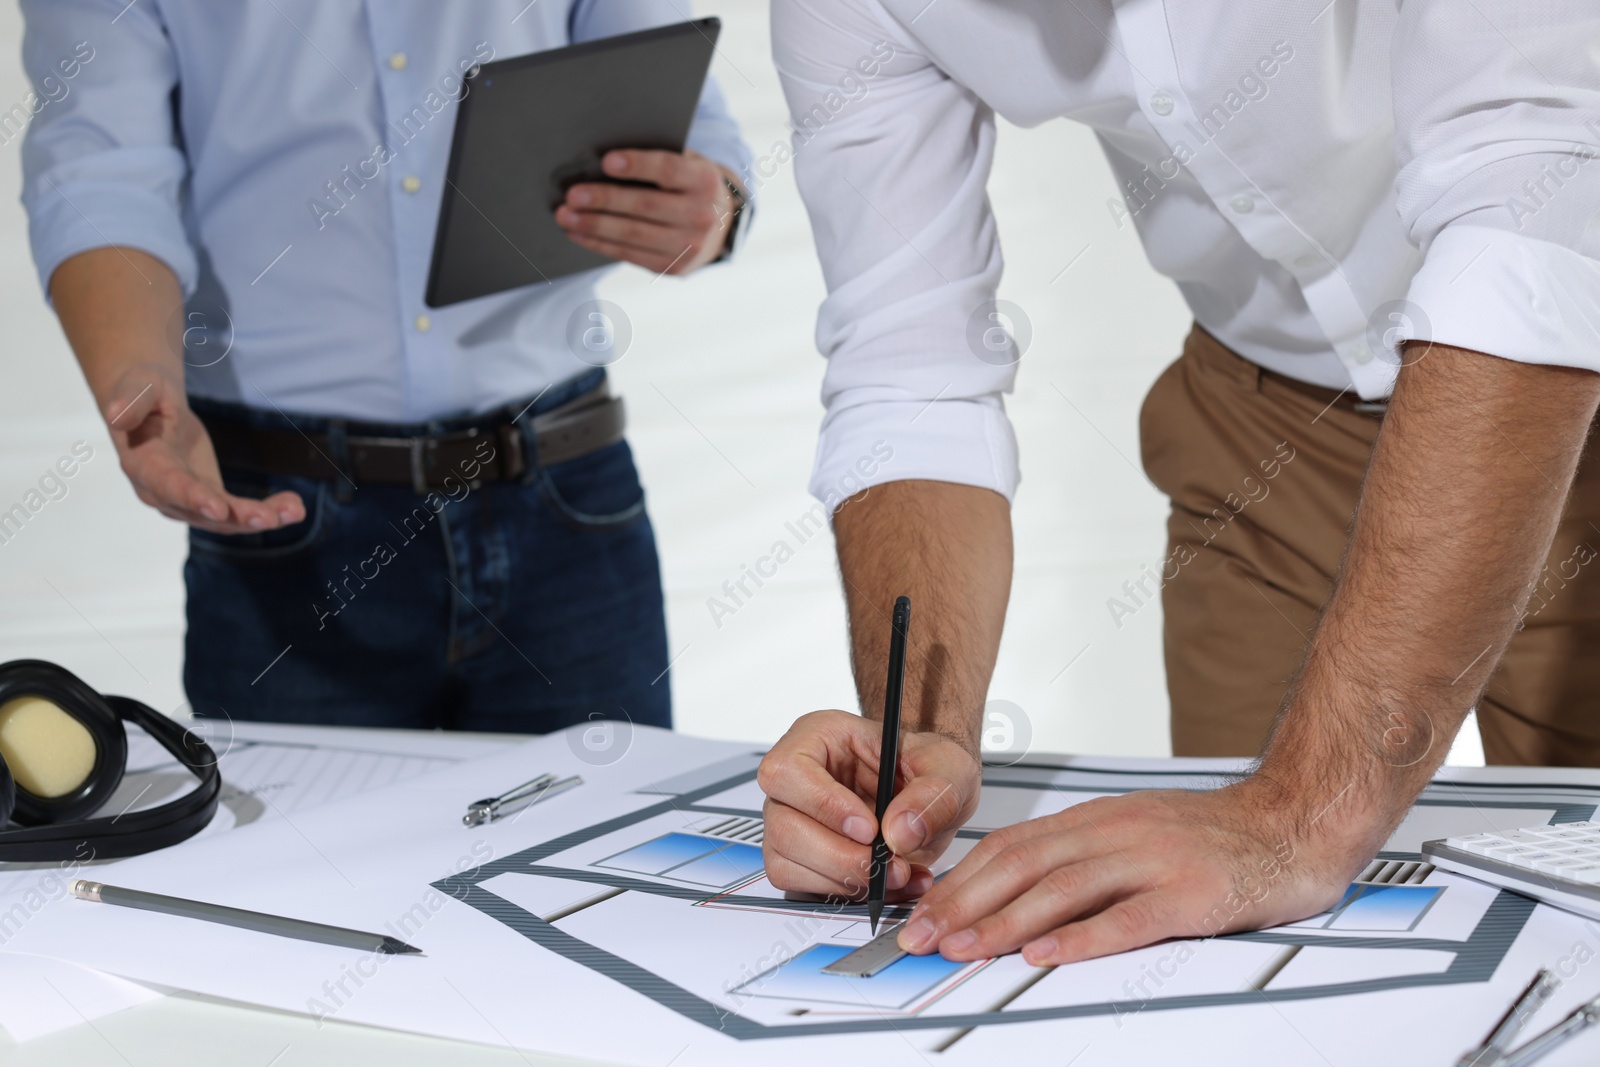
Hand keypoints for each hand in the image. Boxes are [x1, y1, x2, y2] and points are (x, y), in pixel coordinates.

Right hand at [102, 363, 304, 533]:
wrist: (150, 404)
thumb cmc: (143, 391)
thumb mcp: (138, 387)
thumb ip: (130, 401)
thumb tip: (114, 413)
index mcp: (143, 465)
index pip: (169, 486)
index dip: (194, 498)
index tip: (220, 509)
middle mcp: (162, 491)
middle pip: (201, 511)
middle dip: (236, 516)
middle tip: (269, 518)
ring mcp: (185, 500)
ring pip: (223, 518)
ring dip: (259, 518)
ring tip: (294, 511)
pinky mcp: (207, 498)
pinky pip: (236, 512)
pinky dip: (265, 511)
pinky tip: (293, 507)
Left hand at [555, 149, 737, 274]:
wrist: (720, 227)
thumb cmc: (688, 186)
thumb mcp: (686, 166)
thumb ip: (657, 162)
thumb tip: (601, 163)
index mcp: (705, 181)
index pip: (668, 170)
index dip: (637, 165)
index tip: (606, 161)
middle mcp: (702, 215)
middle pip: (645, 206)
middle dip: (604, 200)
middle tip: (572, 195)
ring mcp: (689, 246)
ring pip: (633, 235)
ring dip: (594, 226)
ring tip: (566, 216)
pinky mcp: (673, 267)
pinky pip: (629, 255)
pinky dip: (599, 244)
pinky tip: (578, 233)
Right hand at [758, 709, 980, 902]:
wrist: (931, 795)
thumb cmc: (926, 765)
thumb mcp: (949, 766)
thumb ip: (932, 794)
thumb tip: (899, 831)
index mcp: (817, 737)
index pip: (788, 770)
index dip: (823, 804)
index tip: (869, 829)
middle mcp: (794, 780)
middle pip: (783, 826)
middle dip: (840, 857)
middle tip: (889, 863)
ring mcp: (790, 821)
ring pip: (786, 863)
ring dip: (846, 880)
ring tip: (897, 872)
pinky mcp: (800, 859)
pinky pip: (803, 887)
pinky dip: (849, 895)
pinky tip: (887, 883)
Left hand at [897, 781, 1356, 965]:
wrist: (1294, 821)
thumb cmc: (1213, 836)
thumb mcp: (1134, 831)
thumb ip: (1081, 855)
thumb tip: (1013, 892)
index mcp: (1098, 819)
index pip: (1011, 847)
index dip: (961, 881)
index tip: (924, 913)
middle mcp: (1117, 832)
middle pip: (1024, 865)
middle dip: (966, 903)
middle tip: (925, 938)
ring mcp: (1154, 860)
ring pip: (1064, 888)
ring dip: (1006, 922)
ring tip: (966, 948)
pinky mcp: (1191, 892)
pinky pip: (1129, 917)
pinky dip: (1082, 937)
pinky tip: (1046, 955)